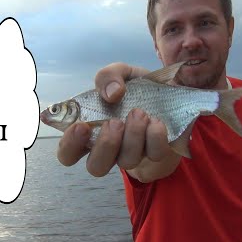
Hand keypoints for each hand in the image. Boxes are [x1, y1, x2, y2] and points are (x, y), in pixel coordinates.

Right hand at [57, 62, 170, 176]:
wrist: (173, 96)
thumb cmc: (137, 90)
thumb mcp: (121, 74)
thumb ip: (108, 76)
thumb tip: (111, 94)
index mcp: (90, 131)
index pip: (67, 152)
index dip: (70, 145)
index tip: (81, 126)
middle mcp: (109, 149)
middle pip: (95, 167)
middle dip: (105, 145)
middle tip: (115, 122)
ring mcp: (133, 155)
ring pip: (126, 161)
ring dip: (132, 136)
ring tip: (139, 113)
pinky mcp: (157, 154)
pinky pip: (154, 154)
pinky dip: (155, 136)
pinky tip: (156, 121)